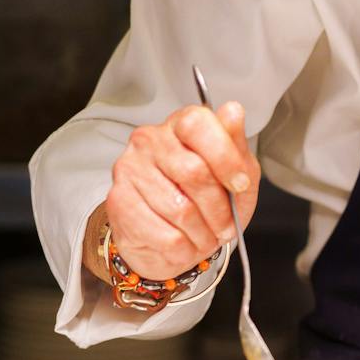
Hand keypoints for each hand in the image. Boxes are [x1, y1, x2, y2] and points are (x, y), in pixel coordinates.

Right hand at [105, 101, 260, 280]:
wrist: (168, 237)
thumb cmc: (205, 198)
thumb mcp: (235, 171)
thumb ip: (236, 145)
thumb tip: (233, 110)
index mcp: (180, 124)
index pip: (198, 125)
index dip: (225, 158)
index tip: (240, 184)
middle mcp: (149, 140)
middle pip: (193, 172)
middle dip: (219, 207)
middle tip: (227, 224)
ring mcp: (130, 169)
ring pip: (181, 209)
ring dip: (204, 232)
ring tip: (208, 235)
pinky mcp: (119, 202)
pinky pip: (166, 234)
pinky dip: (186, 248)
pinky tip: (187, 243)